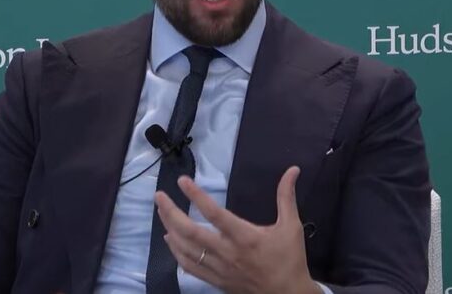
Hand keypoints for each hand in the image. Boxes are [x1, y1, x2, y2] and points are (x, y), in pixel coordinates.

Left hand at [154, 166, 320, 293]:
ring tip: (161, 212)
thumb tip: (293, 170)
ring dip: (171, 229)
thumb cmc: (289, 259)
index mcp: (244, 236)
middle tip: (159, 197)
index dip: (196, 196)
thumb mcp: (291, 225)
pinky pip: (191, 267)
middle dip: (171, 213)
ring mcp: (219, 268)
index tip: (183, 181)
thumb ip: (286, 196)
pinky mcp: (216, 280)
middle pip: (191, 232)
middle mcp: (227, 252)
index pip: (214, 213)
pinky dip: (177, 253)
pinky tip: (172, 240)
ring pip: (187, 250)